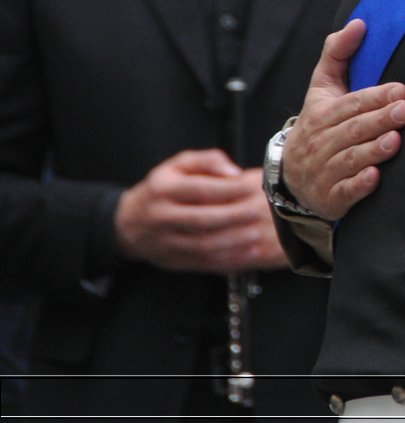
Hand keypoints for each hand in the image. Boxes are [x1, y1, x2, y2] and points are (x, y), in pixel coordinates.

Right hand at [114, 150, 287, 272]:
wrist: (128, 224)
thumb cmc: (162, 189)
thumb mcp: (177, 165)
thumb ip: (207, 161)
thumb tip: (234, 172)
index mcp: (163, 189)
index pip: (200, 189)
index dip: (229, 189)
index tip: (252, 186)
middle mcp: (161, 216)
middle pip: (202, 219)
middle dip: (235, 216)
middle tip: (258, 211)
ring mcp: (165, 241)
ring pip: (203, 244)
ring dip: (234, 241)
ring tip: (256, 233)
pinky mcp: (173, 260)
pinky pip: (202, 262)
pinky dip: (227, 259)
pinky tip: (246, 252)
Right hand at [281, 19, 404, 220]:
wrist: (293, 174)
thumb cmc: (320, 123)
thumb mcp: (323, 88)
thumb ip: (338, 54)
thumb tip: (359, 22)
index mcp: (321, 114)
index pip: (351, 104)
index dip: (375, 97)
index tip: (401, 90)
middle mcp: (320, 143)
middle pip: (352, 130)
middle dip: (378, 119)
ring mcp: (324, 172)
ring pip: (349, 160)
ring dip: (372, 151)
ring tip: (395, 140)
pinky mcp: (332, 198)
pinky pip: (344, 192)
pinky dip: (359, 185)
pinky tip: (375, 178)